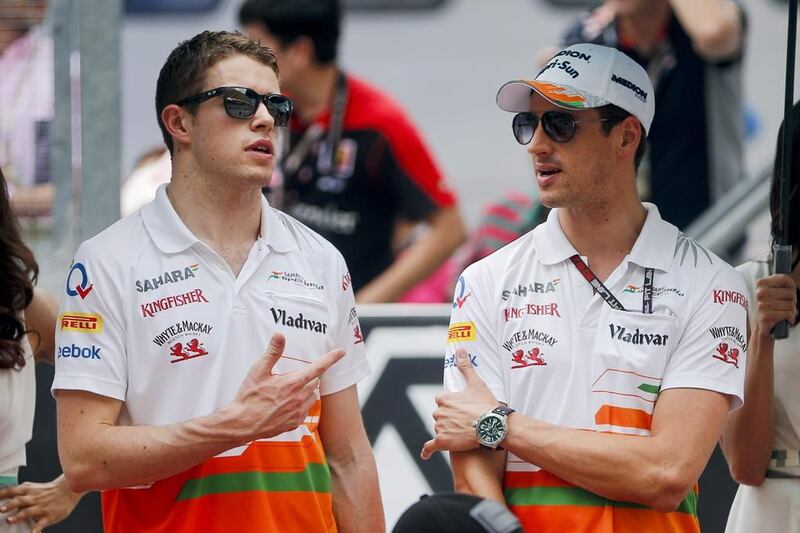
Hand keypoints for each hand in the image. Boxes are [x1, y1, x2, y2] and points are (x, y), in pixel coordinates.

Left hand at [0, 474, 82, 531]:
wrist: (69, 490)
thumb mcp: (33, 487)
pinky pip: (40, 524)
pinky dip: (34, 531)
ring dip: (18, 517)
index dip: (1, 494)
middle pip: (19, 501)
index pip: (11, 491)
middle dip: (9, 505)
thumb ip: (20, 492)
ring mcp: (41, 508)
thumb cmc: (49, 491)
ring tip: (9, 520)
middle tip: (1, 509)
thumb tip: (4, 497)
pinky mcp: (48, 516)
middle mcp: (33, 499)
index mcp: (28, 490)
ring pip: (27, 512)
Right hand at [231, 333, 345, 440]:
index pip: (318, 368)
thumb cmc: (249, 397)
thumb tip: (280, 335)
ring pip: (312, 396)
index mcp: (293, 383)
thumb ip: (272, 352)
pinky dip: (299, 405)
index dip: (331, 358)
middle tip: (288, 379)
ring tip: (286, 393)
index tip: (341, 352)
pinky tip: (284, 405)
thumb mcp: (258, 370)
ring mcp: (298, 412)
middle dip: (307, 378)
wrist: (242, 423)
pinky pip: (305, 410)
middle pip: (314, 382)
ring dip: (305, 392)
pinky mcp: (295, 423)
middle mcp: (299, 398)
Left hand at [420, 349, 498, 459]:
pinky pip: (431, 447)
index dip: (452, 405)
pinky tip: (425, 454)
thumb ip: (466, 367)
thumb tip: (460, 350)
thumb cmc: (486, 405)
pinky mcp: (443, 442)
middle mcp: (439, 412)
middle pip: (441, 416)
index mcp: (444, 399)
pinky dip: (427, 451)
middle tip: (466, 421)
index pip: (442, 401)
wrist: (493, 426)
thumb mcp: (476, 383)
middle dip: (450, 418)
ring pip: (440, 429)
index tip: (463, 408)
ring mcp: (440, 428)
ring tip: (465, 433)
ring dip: (448, 431)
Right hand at [755, 274, 797, 335]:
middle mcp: (760, 293)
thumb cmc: (768, 307)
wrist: (760, 326)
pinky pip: (788, 314)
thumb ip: (778, 281)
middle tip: (784, 304)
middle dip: (792, 300)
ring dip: (791, 310)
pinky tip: (785, 318)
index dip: (791, 286)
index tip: (788, 291)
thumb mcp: (771, 290)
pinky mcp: (766, 317)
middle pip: (791, 293)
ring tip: (783, 312)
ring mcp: (762, 305)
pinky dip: (790, 317)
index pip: (785, 279)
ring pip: (791, 304)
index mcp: (760, 284)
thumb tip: (789, 279)